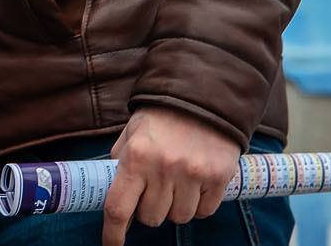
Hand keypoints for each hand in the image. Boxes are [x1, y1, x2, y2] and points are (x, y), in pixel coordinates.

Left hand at [101, 108, 241, 245]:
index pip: (118, 207)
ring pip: (179, 218)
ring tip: (175, 182)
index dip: (113, 232)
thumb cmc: (159, 119)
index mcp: (135, 157)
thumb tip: (111, 196)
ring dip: (174, 207)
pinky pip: (204, 212)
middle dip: (149, 210)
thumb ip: (120, 165)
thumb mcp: (130, 136)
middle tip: (153, 189)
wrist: (201, 98)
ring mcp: (193, 174)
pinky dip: (198, 204)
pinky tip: (195, 183)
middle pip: (151, 218)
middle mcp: (163, 168)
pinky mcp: (219, 178)